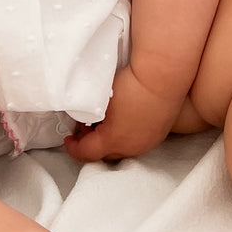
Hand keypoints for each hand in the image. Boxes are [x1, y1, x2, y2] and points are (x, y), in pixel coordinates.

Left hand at [64, 65, 180, 162]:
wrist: (162, 76)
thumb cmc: (132, 84)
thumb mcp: (100, 99)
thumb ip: (89, 113)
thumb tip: (84, 117)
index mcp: (113, 141)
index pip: (87, 153)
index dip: (74, 148)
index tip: (69, 140)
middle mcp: (132, 147)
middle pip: (106, 155)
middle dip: (93, 145)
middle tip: (85, 130)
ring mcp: (147, 142)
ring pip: (123, 149)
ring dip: (111, 141)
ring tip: (105, 124)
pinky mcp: (159, 134)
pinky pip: (138, 142)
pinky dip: (127, 137)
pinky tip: (125, 121)